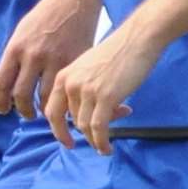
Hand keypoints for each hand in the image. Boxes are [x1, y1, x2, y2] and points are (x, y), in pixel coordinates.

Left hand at [0, 0, 100, 118]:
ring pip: (44, 98)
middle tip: (25, 114)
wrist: (74, 0)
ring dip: (43, 110)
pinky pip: (64, 92)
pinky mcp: (74, 63)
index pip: (1, 82)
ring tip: (44, 112)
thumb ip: (16, 55)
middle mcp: (32, 56)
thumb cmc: (47, 15)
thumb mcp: (23, 31)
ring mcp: (54, 60)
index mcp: (16, 47)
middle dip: (22, 110)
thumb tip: (9, 80)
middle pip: (21, 95)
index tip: (2, 109)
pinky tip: (61, 103)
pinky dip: (62, 102)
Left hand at [44, 20, 161, 154]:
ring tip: (107, 143)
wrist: (136, 40)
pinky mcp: (105, 97)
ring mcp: (87, 91)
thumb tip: (85, 119)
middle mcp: (70, 84)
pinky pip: (99, 129)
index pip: (52, 110)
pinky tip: (108, 148)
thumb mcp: (88, 70)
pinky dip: (101, 142)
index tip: (67, 142)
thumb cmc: (116, 54)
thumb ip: (82, 91)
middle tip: (94, 145)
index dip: (57, 129)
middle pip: (69, 121)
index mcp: (63, 76)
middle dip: (82, 136)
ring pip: (85, 126)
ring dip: (96, 138)